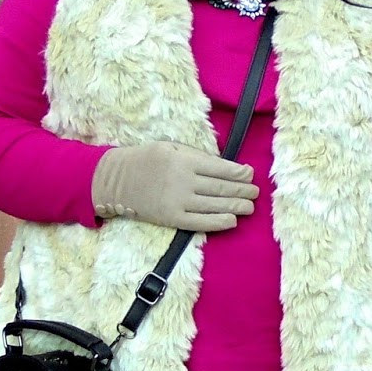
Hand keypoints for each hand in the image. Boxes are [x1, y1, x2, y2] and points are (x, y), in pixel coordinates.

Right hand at [92, 141, 257, 231]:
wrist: (116, 181)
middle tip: (255, 193)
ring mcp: (178, 201)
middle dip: (242, 191)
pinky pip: (200, 222)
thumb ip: (195, 156)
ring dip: (236, 207)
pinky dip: (218, 222)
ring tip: (249, 207)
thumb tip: (225, 166)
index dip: (239, 173)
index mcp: (184, 160)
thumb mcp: (170, 147)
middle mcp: (183, 181)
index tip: (249, 174)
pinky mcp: (172, 218)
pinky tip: (232, 221)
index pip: (220, 168)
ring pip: (214, 205)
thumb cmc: (146, 160)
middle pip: (221, 187)